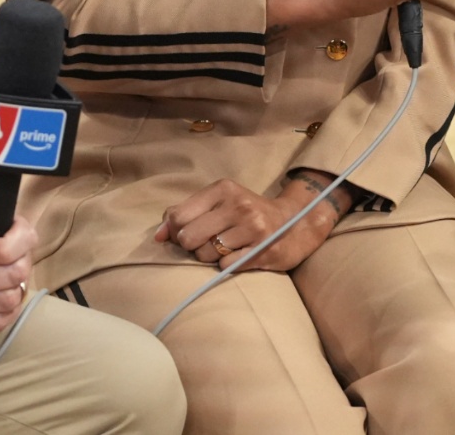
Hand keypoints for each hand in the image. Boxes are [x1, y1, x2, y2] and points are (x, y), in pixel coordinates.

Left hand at [154, 176, 339, 271]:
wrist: (296, 222)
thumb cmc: (248, 214)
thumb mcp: (219, 203)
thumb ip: (185, 214)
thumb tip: (158, 236)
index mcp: (224, 189)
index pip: (178, 216)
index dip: (176, 232)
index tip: (186, 235)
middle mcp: (239, 205)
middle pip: (188, 237)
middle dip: (192, 247)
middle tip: (206, 244)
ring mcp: (253, 228)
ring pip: (206, 255)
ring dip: (209, 258)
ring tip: (225, 249)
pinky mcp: (263, 250)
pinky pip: (225, 266)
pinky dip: (225, 265)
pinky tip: (238, 255)